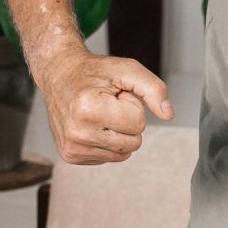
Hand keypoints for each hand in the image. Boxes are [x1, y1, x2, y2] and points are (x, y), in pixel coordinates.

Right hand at [33, 48, 173, 165]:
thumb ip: (153, 89)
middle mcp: (77, 131)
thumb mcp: (127, 70)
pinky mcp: (71, 156)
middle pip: (133, 142)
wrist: (59, 74)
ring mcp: (72, 147)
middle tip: (107, 104)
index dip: (132, 105)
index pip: (138, 123)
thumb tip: (168, 114)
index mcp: (88, 108)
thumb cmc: (92, 71)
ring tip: (100, 113)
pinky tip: (92, 125)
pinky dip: (105, 142)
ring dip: (117, 133)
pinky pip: (108, 158)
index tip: (114, 95)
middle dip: (127, 122)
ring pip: (122, 154)